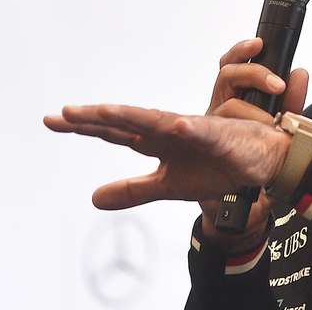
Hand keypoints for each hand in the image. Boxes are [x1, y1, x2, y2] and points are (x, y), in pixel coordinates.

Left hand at [43, 37, 308, 252]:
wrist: (259, 163)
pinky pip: (204, 132)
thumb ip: (133, 190)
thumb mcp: (168, 186)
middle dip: (97, 116)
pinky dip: (192, 129)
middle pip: (127, 120)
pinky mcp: (219, 136)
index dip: (84, 126)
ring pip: (157, 120)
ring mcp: (193, 130)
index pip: (114, 131)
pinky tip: (179, 127)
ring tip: (103, 112)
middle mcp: (169, 129)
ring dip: (131, 115)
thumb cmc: (218, 166)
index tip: (52, 121)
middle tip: (65, 113)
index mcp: (156, 140)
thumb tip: (94, 198)